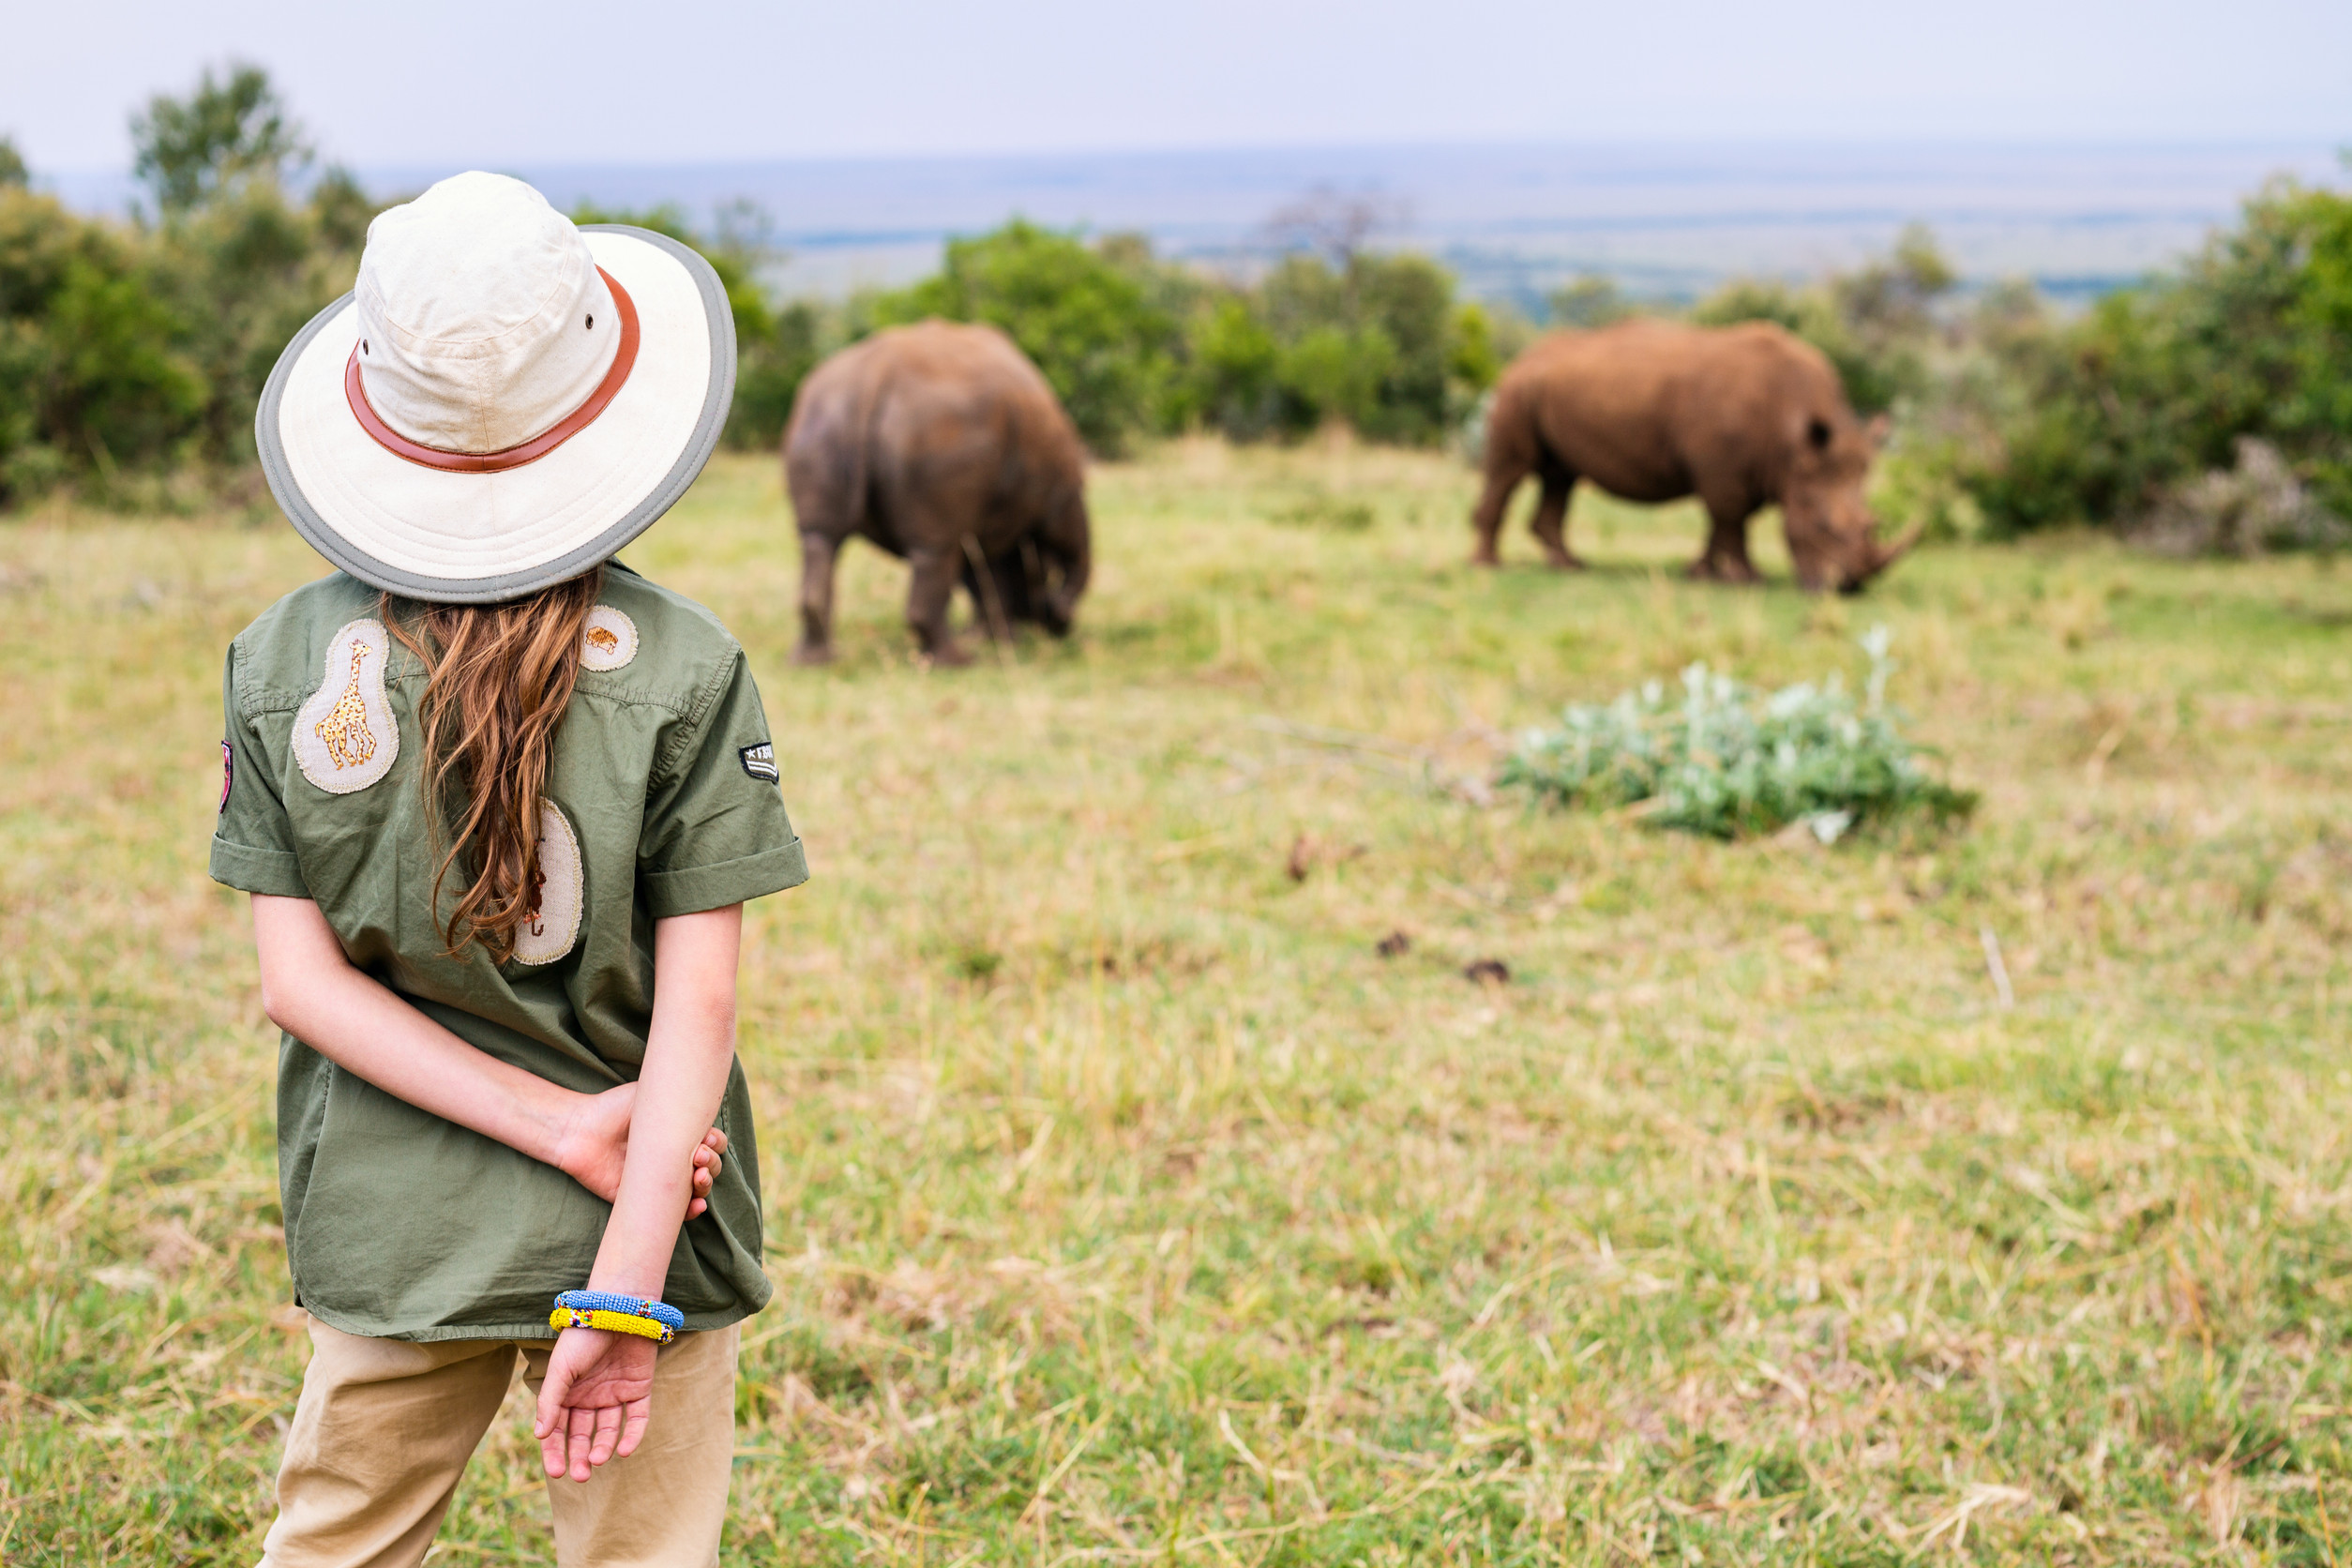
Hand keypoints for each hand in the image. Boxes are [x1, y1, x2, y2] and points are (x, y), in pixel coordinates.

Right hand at [534, 1326, 657, 1480]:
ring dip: (602, 1447)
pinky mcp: (640, 1389)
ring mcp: (615, 1393)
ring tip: (598, 1460)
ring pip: (608, 1430)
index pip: (558, 1430)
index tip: (556, 1472)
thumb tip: (539, 1435)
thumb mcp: (560, 1369)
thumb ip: (550, 1402)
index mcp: (567, 1393)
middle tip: (580, 1475)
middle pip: (583, 1435)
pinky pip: (637, 1418)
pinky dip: (632, 1436)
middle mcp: (590, 1396)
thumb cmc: (584, 1336)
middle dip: (579, 1456)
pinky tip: (624, 1451)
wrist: (619, 1309)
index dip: (555, 1452)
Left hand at [551, 1083, 727, 1218]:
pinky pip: (672, 1213)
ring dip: (705, 1186)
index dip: (716, 1143)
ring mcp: (658, 1181)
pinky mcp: (641, 1201)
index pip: (711, 1143)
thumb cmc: (613, 1108)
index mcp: (677, 1136)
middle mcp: (671, 1159)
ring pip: (696, 1190)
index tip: (708, 1138)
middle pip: (709, 1167)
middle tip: (699, 1156)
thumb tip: (703, 1100)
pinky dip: (689, 1212)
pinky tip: (697, 1206)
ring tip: (698, 1177)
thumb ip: (677, 1097)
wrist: (581, 1129)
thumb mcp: (650, 1095)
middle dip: (713, 1164)